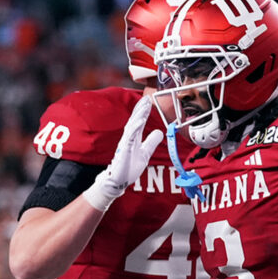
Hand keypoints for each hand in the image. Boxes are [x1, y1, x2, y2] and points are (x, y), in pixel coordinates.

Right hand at [82, 96, 163, 210]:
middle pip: (135, 120)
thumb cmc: (128, 168)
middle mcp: (128, 138)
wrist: (118, 181)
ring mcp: (125, 143)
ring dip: (138, 115)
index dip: (143, 111)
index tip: (148, 100)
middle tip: (146, 97)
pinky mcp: (124, 149)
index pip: (138, 121)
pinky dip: (135, 127)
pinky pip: (130, 136)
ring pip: (132, 125)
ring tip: (144, 105)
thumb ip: (151, 142)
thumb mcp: (145, 153)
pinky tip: (140, 120)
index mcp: (133, 138)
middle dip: (140, 109)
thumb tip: (159, 131)